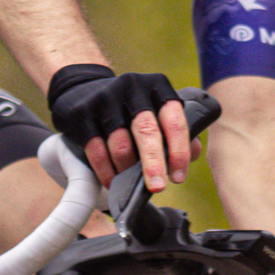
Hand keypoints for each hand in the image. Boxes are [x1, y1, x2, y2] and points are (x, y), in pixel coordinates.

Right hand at [45, 63, 191, 192]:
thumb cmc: (129, 107)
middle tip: (157, 187)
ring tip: (129, 182)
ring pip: (120, 145)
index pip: (174, 120)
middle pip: (146, 131)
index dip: (179, 151)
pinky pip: (96, 150)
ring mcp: (105, 99)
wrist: (83, 88)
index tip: (178, 176)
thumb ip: (176, 131)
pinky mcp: (82, 113)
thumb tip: (192, 154)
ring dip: (127, 171)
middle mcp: (132, 88)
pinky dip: (106, 172)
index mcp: (157, 87)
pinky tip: (112, 181)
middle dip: (153, 164)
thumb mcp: (156, 109)